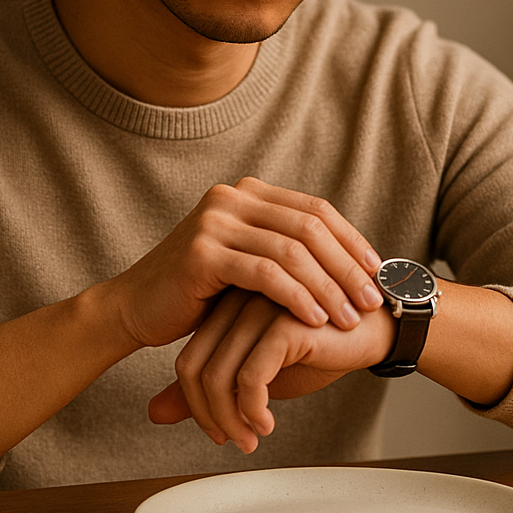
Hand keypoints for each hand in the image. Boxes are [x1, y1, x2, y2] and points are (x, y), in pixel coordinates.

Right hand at [103, 177, 382, 350]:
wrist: (136, 307)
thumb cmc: (197, 293)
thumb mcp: (246, 262)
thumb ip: (283, 249)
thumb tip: (346, 259)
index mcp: (247, 193)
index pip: (315, 209)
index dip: (351, 240)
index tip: (377, 271)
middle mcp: (232, 197)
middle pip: (309, 227)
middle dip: (346, 266)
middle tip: (371, 298)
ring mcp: (215, 221)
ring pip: (291, 251)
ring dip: (327, 287)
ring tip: (349, 316)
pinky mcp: (203, 252)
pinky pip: (264, 273)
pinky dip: (296, 296)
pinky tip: (314, 319)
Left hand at [147, 288, 394, 451]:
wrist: (377, 332)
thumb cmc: (319, 350)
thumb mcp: (259, 374)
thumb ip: (208, 388)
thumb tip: (154, 413)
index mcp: (226, 307)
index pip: (187, 361)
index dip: (194, 404)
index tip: (219, 432)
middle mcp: (236, 301)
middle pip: (194, 368)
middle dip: (207, 415)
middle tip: (230, 442)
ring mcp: (258, 307)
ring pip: (219, 375)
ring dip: (231, 419)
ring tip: (251, 439)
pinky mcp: (284, 320)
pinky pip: (251, 374)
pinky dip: (252, 408)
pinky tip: (267, 424)